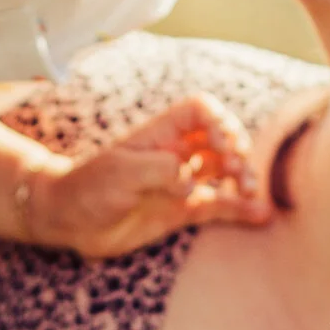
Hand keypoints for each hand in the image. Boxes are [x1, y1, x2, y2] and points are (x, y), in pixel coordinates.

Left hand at [26, 91, 269, 256]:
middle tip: (236, 169)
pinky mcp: (181, 211)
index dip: (217, 121)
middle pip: (220, 137)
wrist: (67, 220)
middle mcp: (175, 153)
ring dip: (242, 176)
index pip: (199, 110)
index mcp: (160, 134)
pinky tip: (262, 214)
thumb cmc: (87, 187)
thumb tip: (192, 181)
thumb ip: (159, 170)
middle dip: (236, 148)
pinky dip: (240, 209)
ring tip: (249, 189)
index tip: (219, 144)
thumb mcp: (120, 173)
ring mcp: (180, 182)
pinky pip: (218, 205)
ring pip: (224, 171)